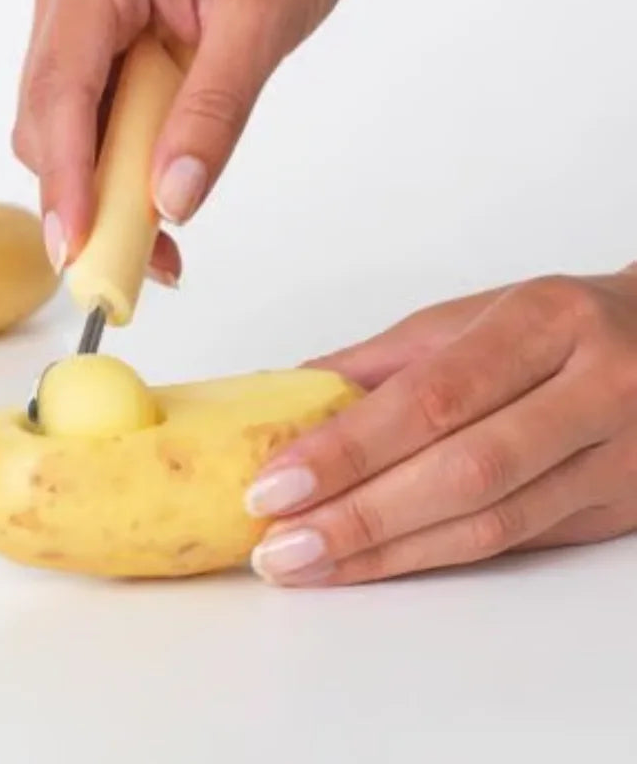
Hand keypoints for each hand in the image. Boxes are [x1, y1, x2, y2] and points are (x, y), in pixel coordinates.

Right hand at [13, 0, 371, 280]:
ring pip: (67, 135)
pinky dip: (122, 178)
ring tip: (158, 252)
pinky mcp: (103, 53)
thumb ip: (214, 111)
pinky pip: (98, 128)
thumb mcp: (260, 22)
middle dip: (82, 199)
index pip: (59, 90)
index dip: (63, 177)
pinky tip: (158, 217)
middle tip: (122, 270)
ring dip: (104, 197)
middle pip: (49, 123)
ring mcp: (80, 27)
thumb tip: (172, 200)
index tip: (76, 248)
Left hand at [246, 270, 636, 585]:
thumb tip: (285, 397)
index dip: (349, 448)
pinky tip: (371, 563)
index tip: (276, 482)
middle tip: (279, 544)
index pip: (433, 397)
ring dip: (386, 554)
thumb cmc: (556, 323)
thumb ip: (381, 360)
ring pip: (492, 525)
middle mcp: (595, 389)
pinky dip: (430, 558)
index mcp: (546, 323)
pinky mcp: (614, 512)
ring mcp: (618, 459)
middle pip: (464, 471)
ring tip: (307, 563)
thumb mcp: (470, 316)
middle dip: (359, 516)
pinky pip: (511, 544)